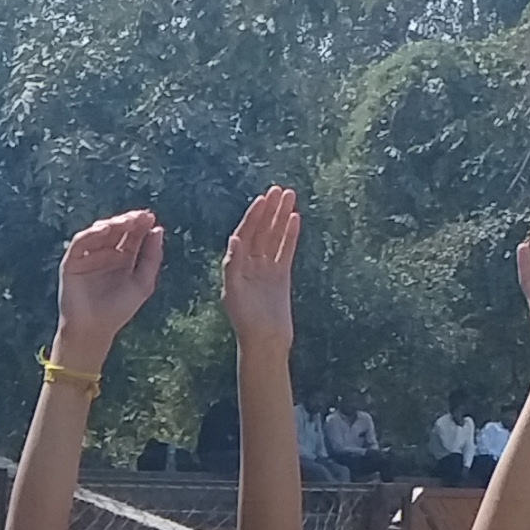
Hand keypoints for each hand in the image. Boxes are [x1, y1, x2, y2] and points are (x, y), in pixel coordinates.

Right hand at [54, 209, 163, 354]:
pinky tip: (104, 230)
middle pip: (117, 230)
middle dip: (128, 221)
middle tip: (139, 217)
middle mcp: (106, 254)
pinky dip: (91, 234)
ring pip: (99, 232)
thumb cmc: (119, 310)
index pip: (133, 235)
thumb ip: (152, 258)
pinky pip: (80, 243)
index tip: (150, 217)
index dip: (141, 224)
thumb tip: (158, 230)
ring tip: (125, 222)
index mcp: (124, 258)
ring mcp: (89, 257)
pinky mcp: (72, 262)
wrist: (94, 329)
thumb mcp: (143, 283)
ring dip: (112, 224)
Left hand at [219, 186, 298, 341]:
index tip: (263, 199)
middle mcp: (250, 265)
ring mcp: (266, 269)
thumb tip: (235, 239)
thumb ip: (234, 265)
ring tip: (290, 196)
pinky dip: (290, 235)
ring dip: (282, 217)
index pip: (245, 234)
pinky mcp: (281, 276)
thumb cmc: (246, 320)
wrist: (265, 341)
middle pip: (261, 231)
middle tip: (280, 189)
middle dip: (270, 211)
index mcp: (236, 266)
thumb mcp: (235, 292)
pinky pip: (286, 250)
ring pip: (275, 237)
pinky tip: (295, 218)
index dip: (253, 216)